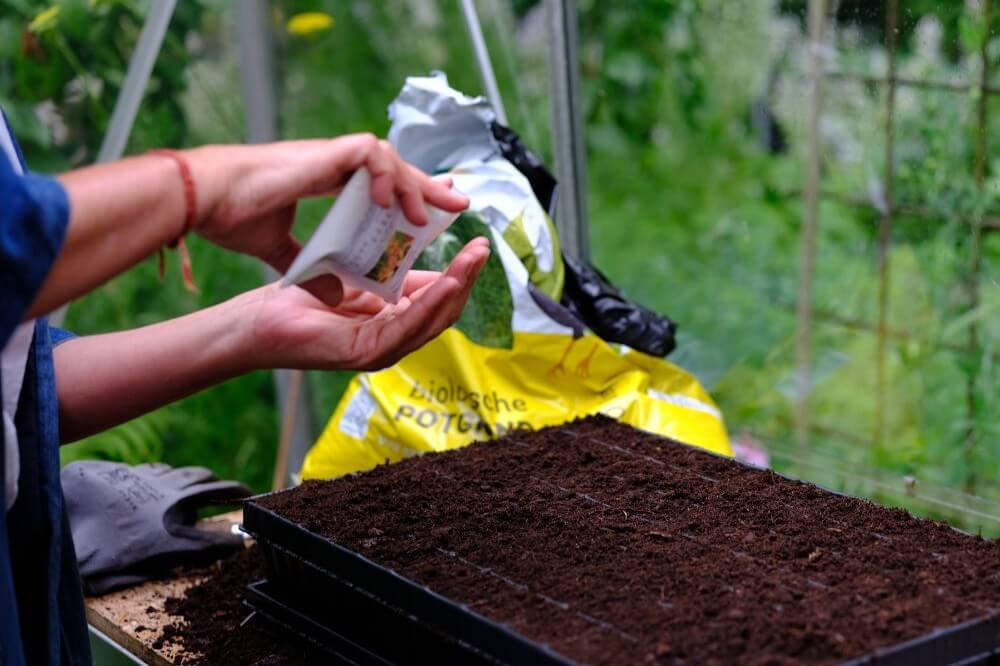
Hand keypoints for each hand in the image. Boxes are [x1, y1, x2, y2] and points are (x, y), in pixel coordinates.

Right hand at [186, 134, 468, 275]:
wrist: (206, 202)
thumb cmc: (234, 217)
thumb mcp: (282, 251)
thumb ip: (312, 267)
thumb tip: (330, 289)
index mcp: (329, 188)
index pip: (382, 193)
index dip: (410, 204)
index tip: (434, 224)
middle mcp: (336, 170)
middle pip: (397, 174)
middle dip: (429, 190)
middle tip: (459, 205)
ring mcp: (333, 157)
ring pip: (392, 160)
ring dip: (414, 186)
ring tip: (430, 216)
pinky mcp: (328, 152)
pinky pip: (372, 154)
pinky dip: (386, 174)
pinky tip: (391, 203)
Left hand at [238, 238, 489, 371]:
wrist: (256, 321)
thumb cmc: (297, 300)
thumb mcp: (356, 278)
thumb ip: (390, 272)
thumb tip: (423, 245)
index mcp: (392, 322)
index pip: (437, 298)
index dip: (460, 272)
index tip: (477, 243)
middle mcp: (392, 340)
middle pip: (444, 311)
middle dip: (467, 278)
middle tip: (483, 247)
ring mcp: (380, 350)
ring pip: (432, 321)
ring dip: (456, 289)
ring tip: (472, 260)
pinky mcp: (363, 354)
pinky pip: (405, 327)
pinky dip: (428, 305)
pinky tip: (444, 282)